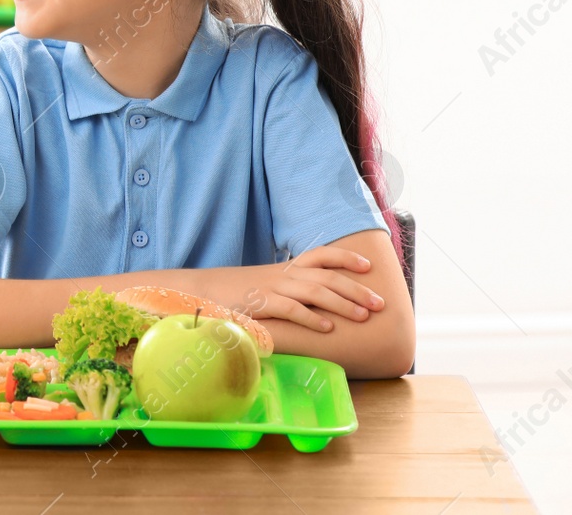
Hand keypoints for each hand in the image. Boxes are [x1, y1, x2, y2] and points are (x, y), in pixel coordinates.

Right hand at [219, 246, 386, 332]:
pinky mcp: (260, 303)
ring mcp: (272, 287)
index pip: (320, 254)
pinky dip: (311, 318)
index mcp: (286, 267)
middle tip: (379, 303)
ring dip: (342, 303)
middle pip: (326, 276)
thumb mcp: (268, 284)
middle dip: (356, 288)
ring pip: (314, 291)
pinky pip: (291, 309)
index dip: (345, 258)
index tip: (368, 266)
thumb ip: (292, 289)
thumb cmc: (240, 292)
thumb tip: (318, 300)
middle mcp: (283, 274)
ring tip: (363, 316)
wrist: (203, 290)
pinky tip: (328, 328)